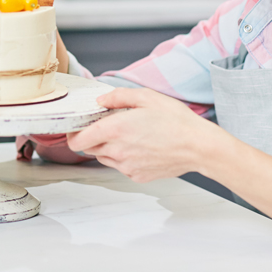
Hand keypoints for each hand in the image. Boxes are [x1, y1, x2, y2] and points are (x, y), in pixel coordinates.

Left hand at [66, 88, 225, 182]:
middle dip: (92, 137)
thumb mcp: (146, 97)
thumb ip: (118, 96)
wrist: (198, 146)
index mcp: (115, 129)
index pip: (78, 140)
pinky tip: (139, 146)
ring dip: (107, 147)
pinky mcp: (137, 175)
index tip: (76, 128)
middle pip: (89, 149)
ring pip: (104, 158)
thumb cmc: (176, 120)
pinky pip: (120, 166)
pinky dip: (123, 157)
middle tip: (106, 126)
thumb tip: (100, 101)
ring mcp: (126, 166)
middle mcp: (117, 151)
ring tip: (127, 135)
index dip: (73, 134)